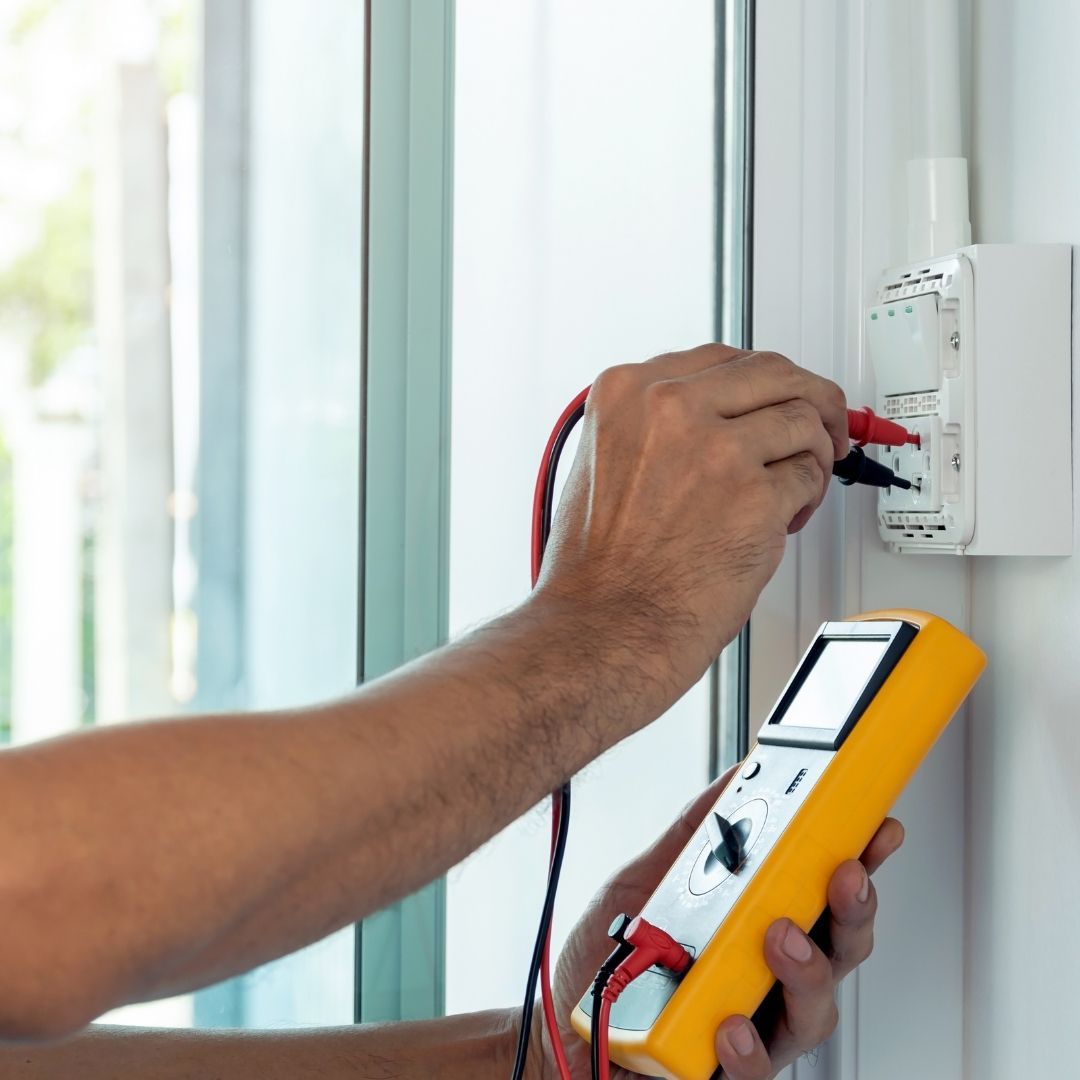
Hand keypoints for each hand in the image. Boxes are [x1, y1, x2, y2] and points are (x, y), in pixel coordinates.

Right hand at [535, 347, 848, 713]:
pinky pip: (810, 475)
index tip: (776, 395)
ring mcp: (717, 450)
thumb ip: (652, 424)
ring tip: (796, 486)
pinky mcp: (756, 496)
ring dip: (813, 452)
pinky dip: (808, 497)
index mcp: (628, 393)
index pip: (722, 358)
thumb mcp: (601, 461)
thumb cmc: (596, 565)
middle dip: (810, 397)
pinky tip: (784, 518)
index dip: (760, 380)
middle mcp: (671, 409)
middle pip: (773, 372)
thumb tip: (713, 412)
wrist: (604, 626)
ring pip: (802, 419)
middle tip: (826, 422)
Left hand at [545, 767, 903, 1078]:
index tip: (878, 827)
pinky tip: (732, 1023)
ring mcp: (755, 1027)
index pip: (826, 893)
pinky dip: (748, 1047)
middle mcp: (770, 978)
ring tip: (780, 936)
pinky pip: (753, 1069)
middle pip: (841, 949)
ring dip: (807, 970)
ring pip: (814, 1011)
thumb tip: (735, 777)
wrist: (564, 1018)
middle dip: (853, 909)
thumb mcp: (648, 877)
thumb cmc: (613, 956)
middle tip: (841, 874)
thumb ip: (694, 834)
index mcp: (761, 925)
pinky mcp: (725, 1072)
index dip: (861, 860)